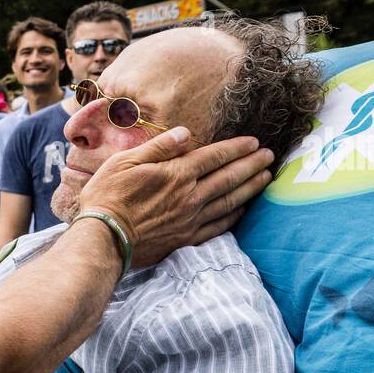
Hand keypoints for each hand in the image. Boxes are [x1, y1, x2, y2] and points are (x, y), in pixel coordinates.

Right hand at [77, 127, 273, 269]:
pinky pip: (219, 226)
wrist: (103, 239)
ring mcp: (190, 219)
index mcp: (176, 173)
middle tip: (270, 156)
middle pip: (229, 177)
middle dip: (252, 165)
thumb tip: (186, 133)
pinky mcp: (186, 239)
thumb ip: (159, 147)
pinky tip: (244, 208)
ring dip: (250, 187)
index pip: (214, 156)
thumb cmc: (107, 196)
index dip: (236, 148)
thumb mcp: (125, 161)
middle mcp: (190, 196)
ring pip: (230, 201)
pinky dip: (235, 215)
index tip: (254, 142)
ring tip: (266, 177)